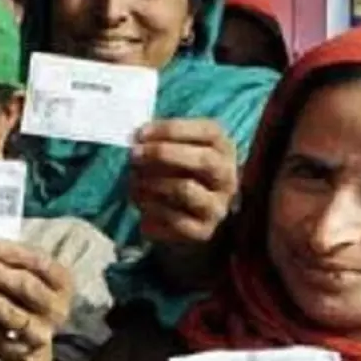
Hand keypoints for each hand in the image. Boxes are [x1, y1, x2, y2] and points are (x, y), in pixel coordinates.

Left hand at [0, 241, 71, 360]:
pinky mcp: (18, 352)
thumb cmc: (19, 297)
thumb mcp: (21, 276)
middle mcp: (56, 309)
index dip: (10, 252)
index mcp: (61, 282)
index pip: (40, 262)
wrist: (25, 344)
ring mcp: (39, 333)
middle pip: (24, 285)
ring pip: (7, 311)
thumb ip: (1, 263)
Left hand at [129, 119, 238, 244]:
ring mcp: (218, 206)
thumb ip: (162, 140)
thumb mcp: (177, 151)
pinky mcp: (203, 231)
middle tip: (134, 154)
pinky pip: (174, 218)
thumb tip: (137, 136)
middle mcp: (227, 178)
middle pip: (204, 160)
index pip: (208, 131)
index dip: (172, 129)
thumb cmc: (177, 174)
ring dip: (151, 182)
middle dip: (163, 154)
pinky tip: (139, 201)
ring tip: (133, 179)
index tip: (140, 133)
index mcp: (224, 149)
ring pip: (185, 189)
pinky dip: (150, 207)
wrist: (186, 219)